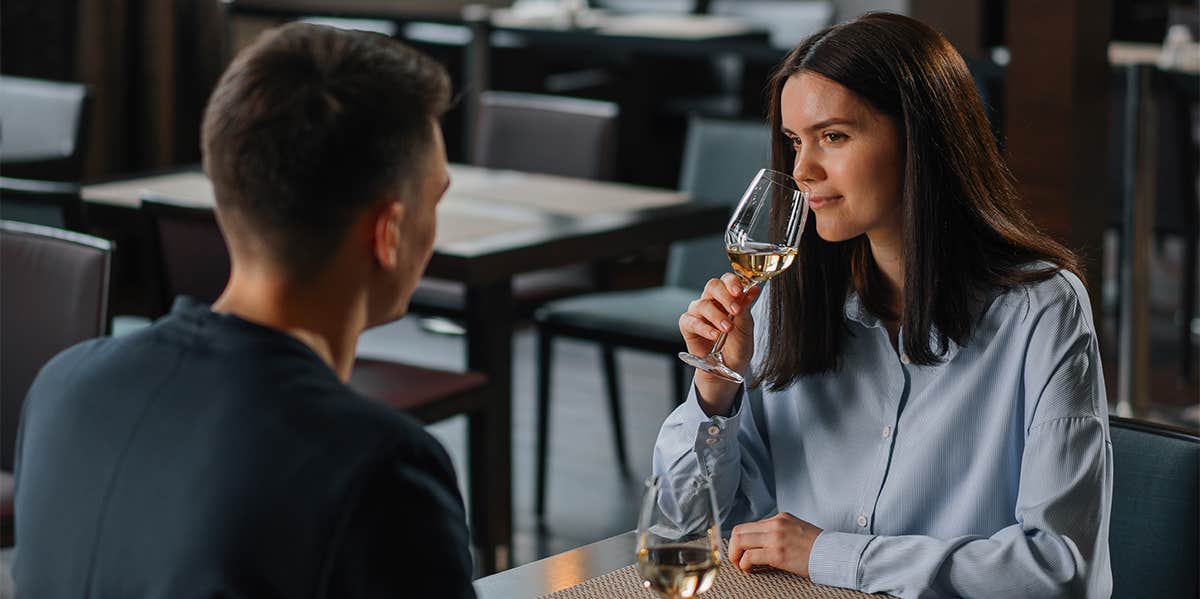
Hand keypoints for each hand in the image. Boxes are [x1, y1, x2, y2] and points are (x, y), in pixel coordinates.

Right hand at [678, 273, 759, 414]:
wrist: (728, 370)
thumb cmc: (738, 348)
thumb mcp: (746, 329)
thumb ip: (746, 310)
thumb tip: (753, 290)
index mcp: (728, 298)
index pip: (727, 280)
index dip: (732, 282)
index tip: (740, 291)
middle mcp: (712, 302)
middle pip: (712, 286)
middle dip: (724, 296)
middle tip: (735, 310)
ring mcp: (698, 313)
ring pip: (702, 304)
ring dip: (717, 316)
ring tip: (727, 329)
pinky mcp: (687, 326)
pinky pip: (691, 321)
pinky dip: (704, 328)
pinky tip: (714, 335)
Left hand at [727, 512, 822, 577]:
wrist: (833, 553)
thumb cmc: (817, 546)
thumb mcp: (796, 529)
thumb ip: (778, 530)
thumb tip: (760, 541)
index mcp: (780, 518)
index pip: (749, 525)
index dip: (740, 540)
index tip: (741, 551)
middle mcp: (776, 524)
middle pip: (739, 531)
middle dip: (732, 547)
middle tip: (736, 559)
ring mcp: (776, 538)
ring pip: (740, 541)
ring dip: (735, 556)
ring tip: (741, 565)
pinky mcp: (778, 554)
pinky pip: (750, 556)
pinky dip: (744, 564)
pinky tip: (750, 570)